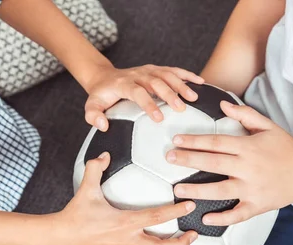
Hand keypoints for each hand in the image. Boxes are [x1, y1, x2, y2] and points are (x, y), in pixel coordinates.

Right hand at [56, 152, 197, 244]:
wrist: (62, 236)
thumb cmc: (76, 213)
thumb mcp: (86, 188)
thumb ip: (95, 168)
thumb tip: (104, 154)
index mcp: (124, 222)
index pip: (156, 216)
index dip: (175, 211)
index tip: (189, 206)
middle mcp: (128, 241)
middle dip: (182, 243)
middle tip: (194, 235)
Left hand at [84, 63, 203, 130]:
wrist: (104, 77)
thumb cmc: (101, 95)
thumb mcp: (92, 106)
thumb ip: (93, 116)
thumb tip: (103, 126)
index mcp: (123, 84)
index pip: (138, 92)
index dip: (149, 104)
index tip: (159, 118)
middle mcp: (137, 74)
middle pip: (156, 82)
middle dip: (169, 94)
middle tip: (181, 108)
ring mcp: (148, 70)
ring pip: (166, 74)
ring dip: (181, 84)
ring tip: (193, 98)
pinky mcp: (156, 69)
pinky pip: (173, 70)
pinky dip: (187, 75)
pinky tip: (200, 82)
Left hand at [166, 101, 292, 225]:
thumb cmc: (286, 148)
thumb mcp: (268, 126)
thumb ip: (245, 115)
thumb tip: (222, 103)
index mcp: (249, 147)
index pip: (216, 142)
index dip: (194, 141)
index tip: (177, 140)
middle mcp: (248, 168)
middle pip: (213, 163)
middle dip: (188, 160)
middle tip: (169, 158)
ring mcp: (252, 188)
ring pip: (220, 191)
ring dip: (196, 191)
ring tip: (178, 190)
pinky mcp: (257, 205)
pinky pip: (237, 214)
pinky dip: (222, 218)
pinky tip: (205, 218)